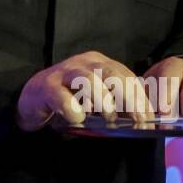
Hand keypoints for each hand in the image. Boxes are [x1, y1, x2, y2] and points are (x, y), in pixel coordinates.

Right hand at [16, 50, 154, 130]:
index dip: (140, 95)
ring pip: (87, 79)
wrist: (32, 100)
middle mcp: (82, 63)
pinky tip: (77, 118)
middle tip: (138, 119)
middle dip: (128, 97)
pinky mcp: (46, 86)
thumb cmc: (68, 100)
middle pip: (110, 73)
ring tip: (109, 118)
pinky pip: (62, 96)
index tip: (150, 116)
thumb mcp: (95, 99)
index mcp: (98, 63)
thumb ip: (115, 103)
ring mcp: (63, 72)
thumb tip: (141, 119)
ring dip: (102, 100)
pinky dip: (72, 108)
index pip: (125, 75)